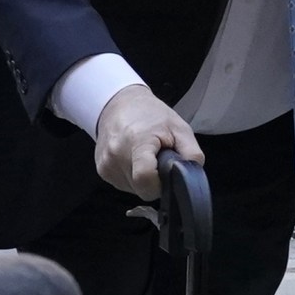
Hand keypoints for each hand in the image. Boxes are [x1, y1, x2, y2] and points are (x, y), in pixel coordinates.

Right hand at [91, 84, 201, 199]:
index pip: (145, 179)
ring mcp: (106, 164)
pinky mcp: (102, 170)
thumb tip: (192, 178)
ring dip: (143, 179)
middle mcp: (116, 154)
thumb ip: (191, 155)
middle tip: (158, 161)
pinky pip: (124, 185)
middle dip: (154, 181)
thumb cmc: (150, 114)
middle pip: (141, 189)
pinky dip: (132, 177)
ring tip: (145, 157)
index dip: (160, 184)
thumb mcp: (180, 128)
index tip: (165, 174)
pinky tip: (134, 159)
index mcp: (137, 141)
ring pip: (133, 190)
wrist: (120, 104)